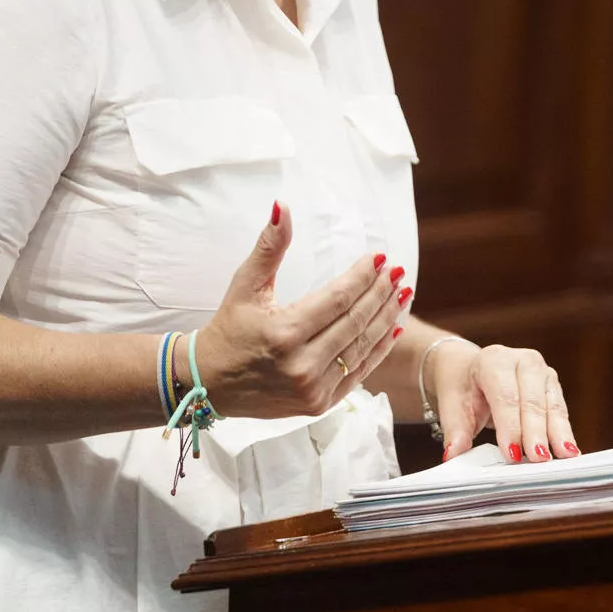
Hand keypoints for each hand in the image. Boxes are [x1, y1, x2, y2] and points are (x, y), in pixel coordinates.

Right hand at [191, 203, 408, 417]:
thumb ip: (269, 247)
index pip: (338, 299)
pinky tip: (394, 327)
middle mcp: (301, 364)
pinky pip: (358, 373)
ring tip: (402, 293)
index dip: (362, 276)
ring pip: (362, 347)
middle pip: (355, 322)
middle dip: (380, 293)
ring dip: (386, 318)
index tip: (379, 258)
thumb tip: (282, 207)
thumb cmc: (228, 330)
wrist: (210, 383)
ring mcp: (312, 388)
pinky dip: (378, 349)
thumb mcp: (245, 286)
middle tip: (397, 272)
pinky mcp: (318, 404)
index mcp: (283, 333)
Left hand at [431, 341, 578, 463]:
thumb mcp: (452, 405)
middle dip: (536, 432)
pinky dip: (564, 432)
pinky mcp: (553, 386)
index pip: (505, 395)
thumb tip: (453, 453)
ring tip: (562, 457)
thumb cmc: (463, 386)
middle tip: (538, 459)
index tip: (513, 452)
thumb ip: (455, 430)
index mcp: (494, 360)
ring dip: (557, 434)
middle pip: (532, 400)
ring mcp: (541, 372)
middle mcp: (522, 361)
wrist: (470, 368)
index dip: (511, 425)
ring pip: (552, 405)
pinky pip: (561, 411)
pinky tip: (568, 451)